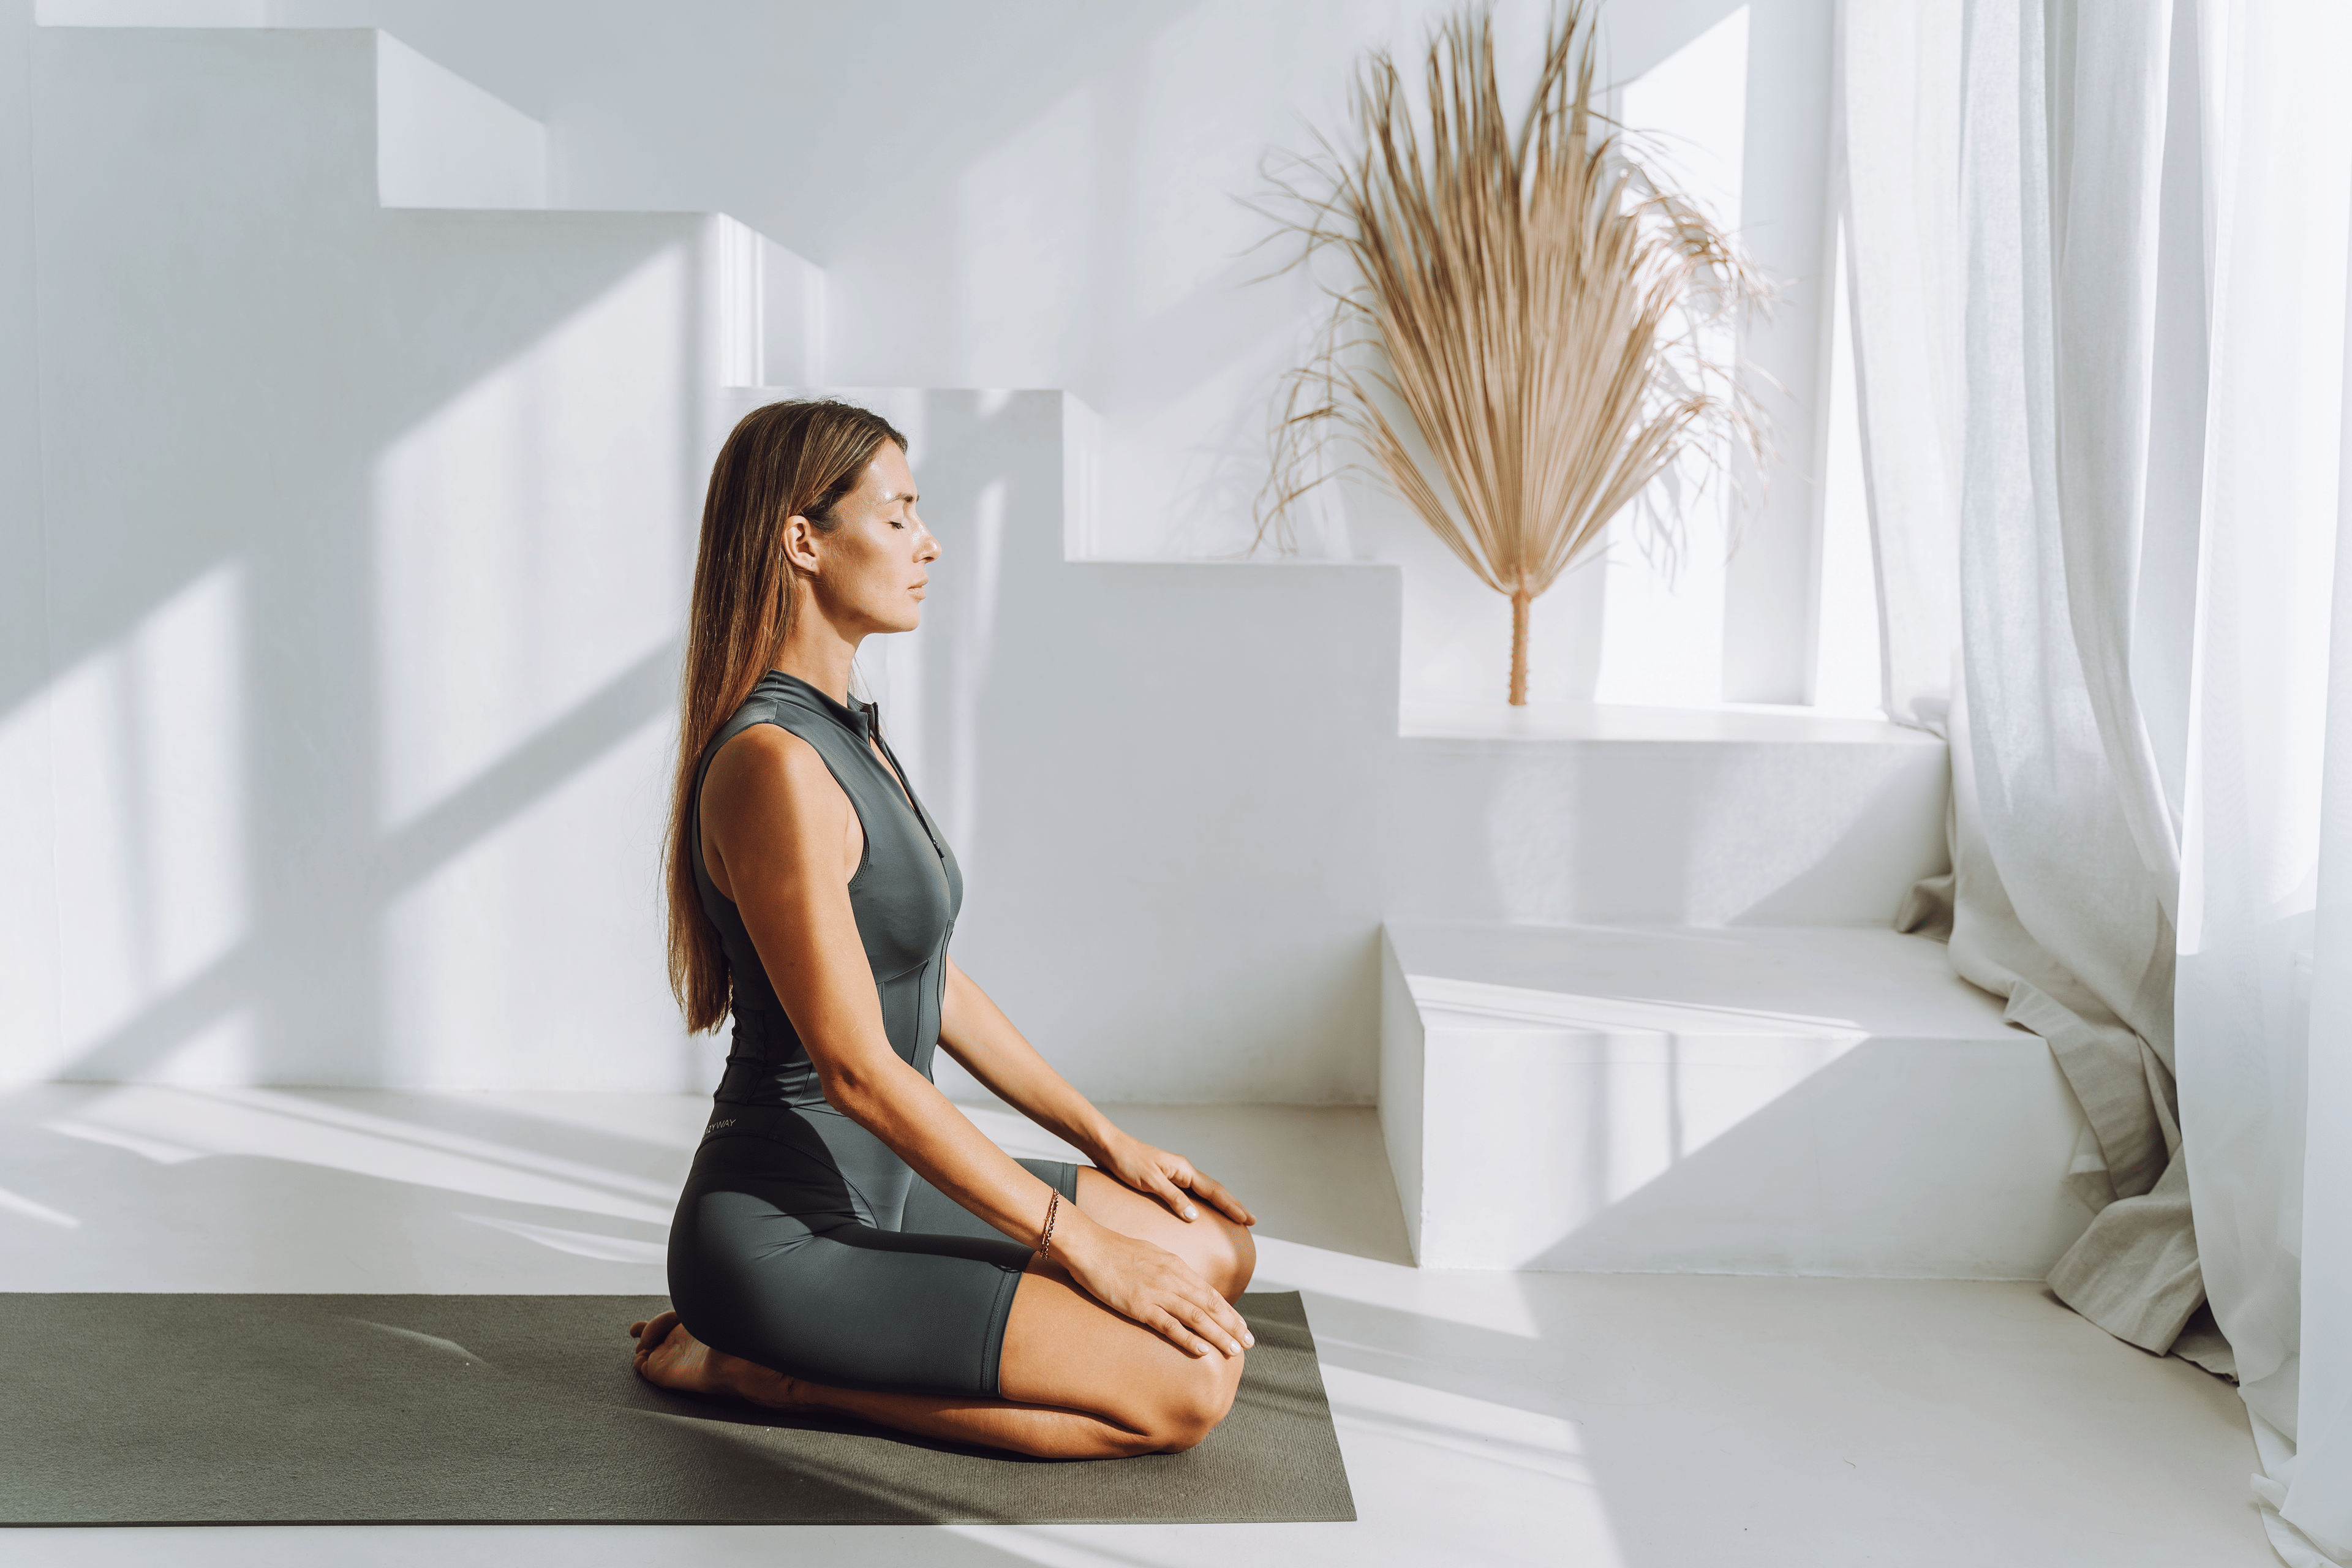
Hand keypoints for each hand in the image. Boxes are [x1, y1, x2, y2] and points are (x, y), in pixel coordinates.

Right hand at [1051, 1211, 1253, 1357]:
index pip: (1210, 1293)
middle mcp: (1173, 1279)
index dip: (1229, 1312)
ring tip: (1235, 1350)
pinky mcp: (1140, 1306)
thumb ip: (1169, 1271)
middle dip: (1232, 1326)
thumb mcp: (1150, 1255)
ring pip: (1197, 1317)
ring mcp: (1157, 1292)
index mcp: (1176, 1266)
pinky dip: (1189, 1339)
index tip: (1242, 1326)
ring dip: (1219, 1335)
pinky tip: (1203, 1351)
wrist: (1089, 1245)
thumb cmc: (1115, 1250)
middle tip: (1250, 1343)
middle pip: (1210, 1306)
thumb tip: (1182, 1284)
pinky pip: (1169, 1325)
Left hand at [1098, 1136, 1257, 1226]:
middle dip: (1233, 1206)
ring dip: (1221, 1204)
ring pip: (1204, 1192)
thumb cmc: (1126, 1161)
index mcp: (1183, 1169)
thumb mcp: (1150, 1181)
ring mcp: (1175, 1175)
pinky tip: (1203, 1212)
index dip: (1231, 1206)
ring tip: (1234, 1217)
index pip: (1214, 1191)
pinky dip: (1203, 1203)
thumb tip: (1195, 1216)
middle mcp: (1183, 1171)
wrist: (1107, 1147)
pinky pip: (1191, 1193)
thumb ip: (1173, 1198)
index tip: (1247, 1219)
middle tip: (1250, 1221)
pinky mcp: (1164, 1180)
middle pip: (1215, 1190)